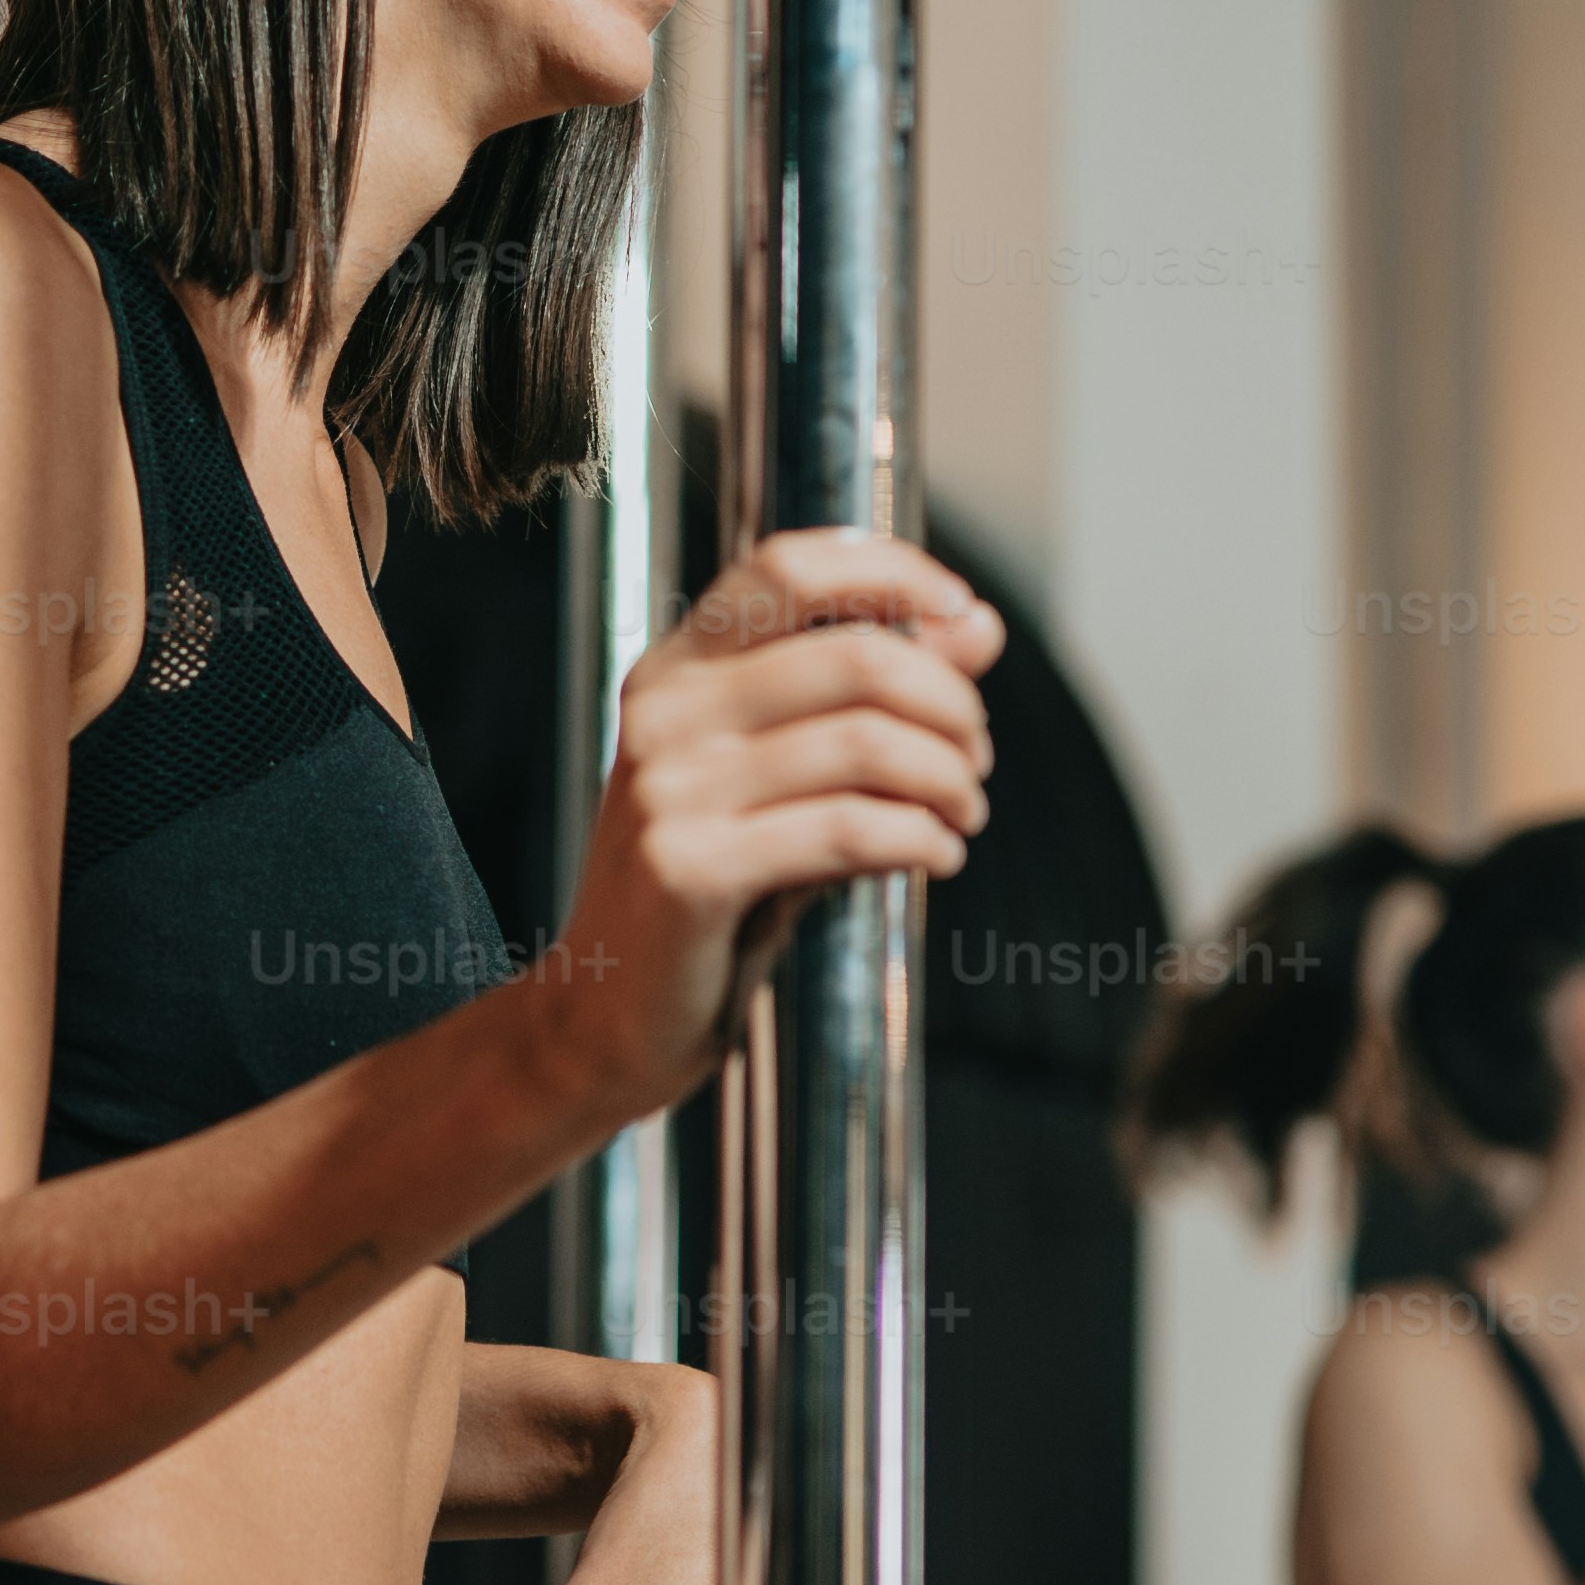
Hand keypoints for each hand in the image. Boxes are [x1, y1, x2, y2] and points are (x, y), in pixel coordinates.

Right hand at [526, 528, 1003, 1127]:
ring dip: (946, 780)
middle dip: (949, 705)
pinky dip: (918, 839)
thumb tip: (979, 625)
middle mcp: (662, 712)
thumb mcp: (791, 779)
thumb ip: (874, 701)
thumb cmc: (711, 890)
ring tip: (962, 815)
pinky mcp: (687, 869)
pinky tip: (937, 856)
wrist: (605, 1016)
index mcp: (675, 670)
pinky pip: (846, 830)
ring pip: (863, 744)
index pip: (786, 568)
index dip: (889, 572)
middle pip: (853, 656)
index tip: (961, 613)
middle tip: (976, 759)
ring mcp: (668, 789)